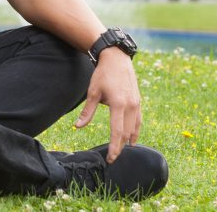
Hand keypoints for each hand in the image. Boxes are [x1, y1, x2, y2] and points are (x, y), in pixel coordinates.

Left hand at [73, 48, 141, 162]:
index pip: (117, 132)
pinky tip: (132, 139)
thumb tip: (78, 126)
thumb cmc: (103, 74)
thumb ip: (87, 112)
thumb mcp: (92, 92)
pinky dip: (135, 131)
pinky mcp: (138, 101)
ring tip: (121, 151)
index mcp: (119, 104)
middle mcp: (131, 105)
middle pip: (127, 133)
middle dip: (120, 147)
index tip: (110, 158)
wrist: (116, 58)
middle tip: (112, 158)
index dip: (114, 147)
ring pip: (134, 128)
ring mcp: (137, 103)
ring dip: (128, 141)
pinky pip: (138, 120)